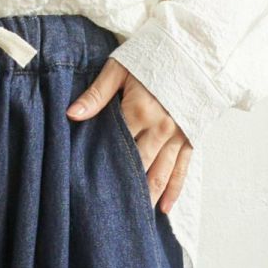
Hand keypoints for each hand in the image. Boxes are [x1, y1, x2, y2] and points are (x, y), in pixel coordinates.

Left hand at [66, 59, 191, 212]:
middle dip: (122, 188)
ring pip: (160, 174)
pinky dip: (174, 190)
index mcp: (139, 111)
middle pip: (138, 166)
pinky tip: (164, 209)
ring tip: (133, 218)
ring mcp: (178, 136)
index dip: (100, 166)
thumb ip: (97, 94)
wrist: (195, 49)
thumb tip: (72, 115)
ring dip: (147, 196)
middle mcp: (160, 129)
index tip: (85, 186)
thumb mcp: (120, 67)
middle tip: (106, 213)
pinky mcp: (192, 138)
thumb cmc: (153, 55)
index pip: (115, 146)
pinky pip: (182, 169)